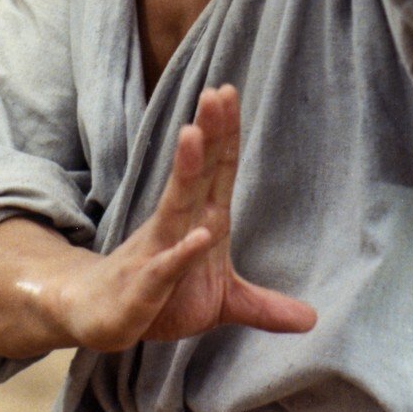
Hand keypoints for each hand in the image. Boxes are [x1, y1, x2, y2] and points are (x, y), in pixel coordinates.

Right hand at [53, 84, 316, 350]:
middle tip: (214, 93)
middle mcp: (179, 225)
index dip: (226, 134)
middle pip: (196, 173)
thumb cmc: (163, 300)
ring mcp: (158, 251)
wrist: (101, 319)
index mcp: (202, 220)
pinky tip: (199, 235)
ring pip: (175, 205)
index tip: (230, 91)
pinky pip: (165, 267)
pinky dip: (181, 252)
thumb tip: (311, 320)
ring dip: (185, 170)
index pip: (218, 170)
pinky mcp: (144, 287)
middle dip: (207, 133)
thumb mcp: (223, 304)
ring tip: (193, 133)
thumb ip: (263, 306)